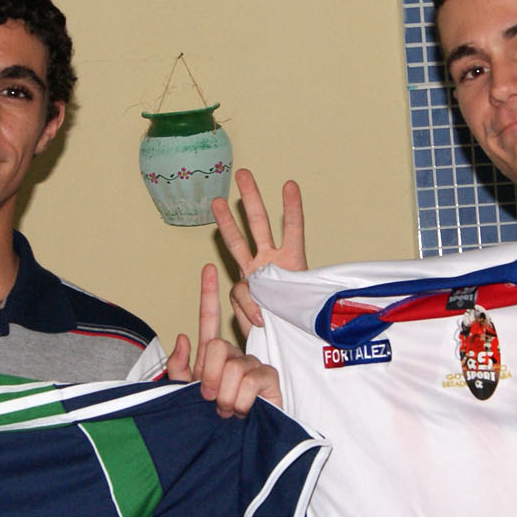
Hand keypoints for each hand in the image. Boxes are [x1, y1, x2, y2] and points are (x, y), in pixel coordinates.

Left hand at [166, 264, 282, 416]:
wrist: (231, 450)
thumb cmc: (210, 423)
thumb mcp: (185, 396)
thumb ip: (179, 368)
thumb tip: (183, 337)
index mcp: (213, 357)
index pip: (210, 319)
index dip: (207, 294)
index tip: (207, 268)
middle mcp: (235, 356)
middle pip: (216, 346)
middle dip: (209, 378)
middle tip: (211, 401)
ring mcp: (254, 366)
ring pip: (233, 367)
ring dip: (225, 397)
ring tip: (229, 412)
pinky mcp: (270, 378)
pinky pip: (250, 380)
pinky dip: (241, 401)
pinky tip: (244, 412)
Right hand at [212, 169, 305, 333]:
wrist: (288, 343)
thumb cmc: (297, 321)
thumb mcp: (299, 311)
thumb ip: (279, 306)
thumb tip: (260, 314)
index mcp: (291, 261)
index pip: (293, 229)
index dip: (292, 209)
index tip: (290, 185)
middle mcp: (270, 263)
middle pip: (259, 224)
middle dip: (251, 199)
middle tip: (242, 173)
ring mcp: (254, 275)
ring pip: (239, 243)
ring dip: (229, 222)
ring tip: (218, 200)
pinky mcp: (244, 294)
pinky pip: (242, 294)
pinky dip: (247, 305)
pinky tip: (258, 316)